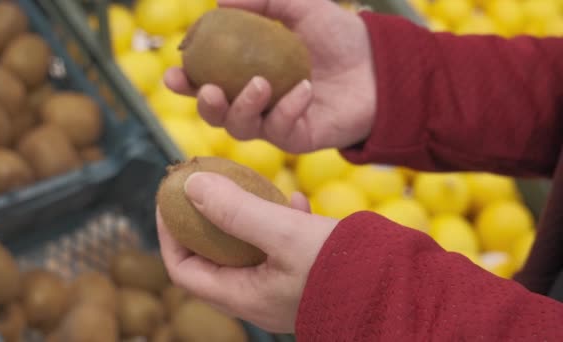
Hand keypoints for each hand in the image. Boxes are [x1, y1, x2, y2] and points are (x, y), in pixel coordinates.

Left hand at [156, 172, 338, 332]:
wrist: (402, 293)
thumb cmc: (343, 269)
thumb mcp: (285, 234)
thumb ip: (236, 210)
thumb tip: (191, 185)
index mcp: (243, 296)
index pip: (184, 269)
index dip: (169, 232)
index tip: (169, 198)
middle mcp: (258, 296)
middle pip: (211, 258)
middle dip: (202, 220)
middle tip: (203, 186)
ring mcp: (282, 287)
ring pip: (246, 249)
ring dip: (241, 217)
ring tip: (246, 186)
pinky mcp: (306, 276)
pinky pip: (279, 247)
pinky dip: (278, 221)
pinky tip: (293, 199)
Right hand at [165, 0, 376, 153]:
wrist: (381, 65)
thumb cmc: (340, 37)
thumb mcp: (301, 8)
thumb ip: (263, 2)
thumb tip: (220, 1)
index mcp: (248, 72)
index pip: (208, 80)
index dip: (186, 79)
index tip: (174, 69)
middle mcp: (257, 101)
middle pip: (216, 114)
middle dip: (203, 105)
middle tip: (205, 89)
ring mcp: (276, 122)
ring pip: (241, 129)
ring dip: (242, 108)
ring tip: (259, 84)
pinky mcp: (298, 138)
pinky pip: (281, 130)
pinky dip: (287, 110)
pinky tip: (303, 89)